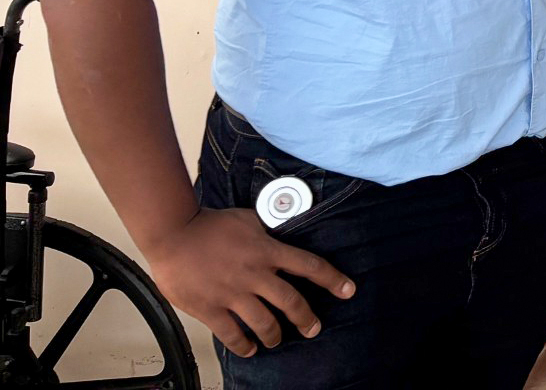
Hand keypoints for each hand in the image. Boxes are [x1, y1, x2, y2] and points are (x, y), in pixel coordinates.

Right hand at [141, 207, 353, 356]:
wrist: (173, 234)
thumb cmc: (210, 224)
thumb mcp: (248, 219)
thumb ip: (267, 231)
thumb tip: (281, 233)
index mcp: (268, 251)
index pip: (310, 266)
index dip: (333, 280)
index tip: (349, 291)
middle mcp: (255, 274)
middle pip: (292, 302)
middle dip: (307, 319)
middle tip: (313, 328)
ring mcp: (233, 293)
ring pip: (265, 323)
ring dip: (275, 335)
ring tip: (278, 340)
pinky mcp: (211, 308)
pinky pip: (232, 334)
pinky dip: (244, 345)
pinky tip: (250, 349)